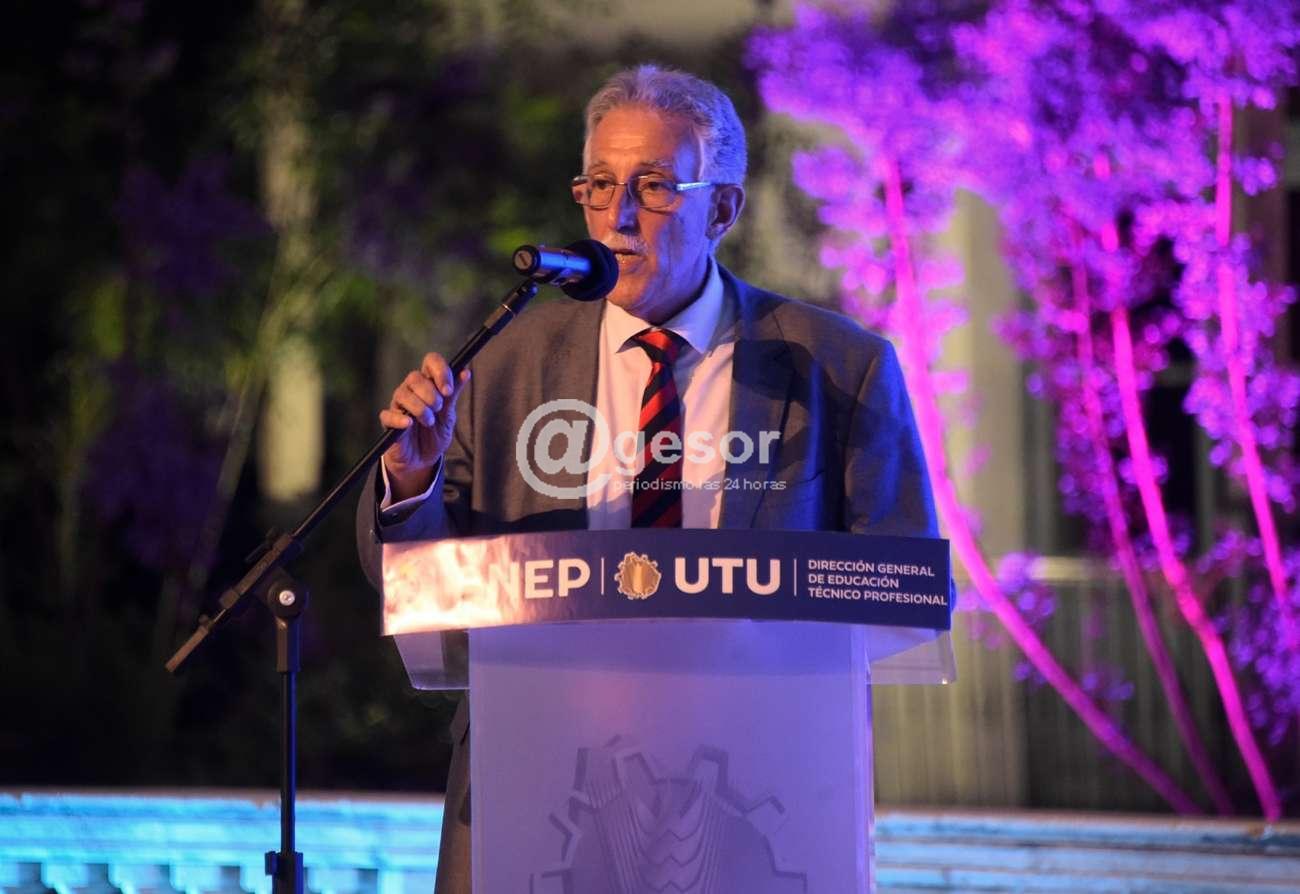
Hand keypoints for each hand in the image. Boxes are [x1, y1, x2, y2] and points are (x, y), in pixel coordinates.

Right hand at [379, 353, 469, 500]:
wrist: (423, 460)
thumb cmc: (435, 434)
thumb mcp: (449, 416)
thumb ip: (453, 395)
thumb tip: (465, 372)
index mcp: (428, 384)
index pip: (430, 362)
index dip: (440, 371)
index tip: (448, 390)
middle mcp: (411, 390)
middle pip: (414, 377)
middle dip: (430, 393)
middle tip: (439, 408)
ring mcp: (398, 405)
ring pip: (402, 394)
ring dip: (420, 408)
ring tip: (429, 422)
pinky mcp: (389, 422)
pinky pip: (388, 415)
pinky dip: (399, 419)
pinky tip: (409, 424)